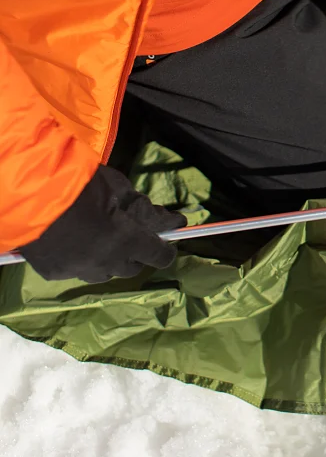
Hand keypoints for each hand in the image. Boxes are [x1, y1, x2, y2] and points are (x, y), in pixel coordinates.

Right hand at [19, 166, 186, 282]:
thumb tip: (151, 212)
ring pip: (105, 273)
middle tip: (134, 237)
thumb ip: (135, 203)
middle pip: (132, 268)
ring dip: (111, 260)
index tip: (169, 240)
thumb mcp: (115, 186)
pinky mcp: (54, 272)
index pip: (159, 255)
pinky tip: (76, 246)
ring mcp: (78, 270)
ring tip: (104, 242)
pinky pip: (77, 271)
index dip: (166, 248)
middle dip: (137, 253)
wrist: (24, 193)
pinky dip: (82, 260)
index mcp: (126, 240)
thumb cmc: (76, 182)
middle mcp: (106, 261)